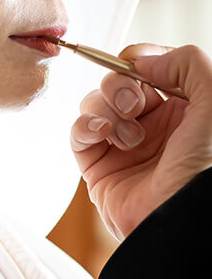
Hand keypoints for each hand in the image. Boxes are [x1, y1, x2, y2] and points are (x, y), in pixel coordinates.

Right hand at [70, 43, 211, 240]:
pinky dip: (85, 124)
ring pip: (96, 102)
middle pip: (119, 81)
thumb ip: (188, 62)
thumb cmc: (206, 168)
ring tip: (128, 133)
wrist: (182, 219)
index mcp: (188, 107)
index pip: (152, 66)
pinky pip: (79, 131)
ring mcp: (125, 144)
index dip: (141, 59)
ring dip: (106, 108)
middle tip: (134, 104)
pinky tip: (102, 133)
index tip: (140, 64)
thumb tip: (143, 60)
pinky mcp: (99, 165)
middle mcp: (156, 123)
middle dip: (120, 84)